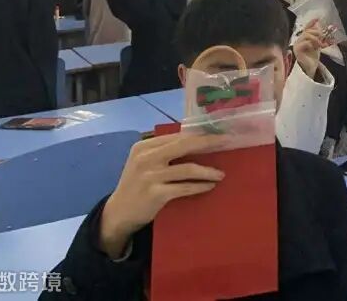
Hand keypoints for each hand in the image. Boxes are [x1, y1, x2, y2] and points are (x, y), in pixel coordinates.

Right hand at [97, 132, 227, 259]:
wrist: (118, 213)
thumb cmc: (137, 185)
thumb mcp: (144, 162)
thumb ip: (164, 151)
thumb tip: (198, 140)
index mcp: (144, 146)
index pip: (177, 136)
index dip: (200, 134)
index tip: (218, 133)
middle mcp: (146, 158)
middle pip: (184, 145)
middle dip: (208, 142)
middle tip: (227, 143)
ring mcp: (150, 176)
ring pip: (187, 168)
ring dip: (208, 171)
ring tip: (221, 174)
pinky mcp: (156, 194)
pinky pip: (184, 187)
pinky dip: (200, 186)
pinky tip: (210, 186)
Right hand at [293, 20, 330, 77]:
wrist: (309, 69)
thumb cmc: (312, 57)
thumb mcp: (317, 44)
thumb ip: (318, 36)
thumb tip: (319, 25)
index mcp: (303, 38)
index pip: (306, 28)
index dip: (311, 23)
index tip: (317, 19)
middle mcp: (298, 40)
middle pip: (307, 31)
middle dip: (317, 33)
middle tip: (322, 38)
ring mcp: (297, 45)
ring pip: (306, 35)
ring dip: (315, 38)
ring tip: (320, 44)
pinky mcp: (297, 50)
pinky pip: (305, 42)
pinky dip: (312, 43)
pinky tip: (316, 47)